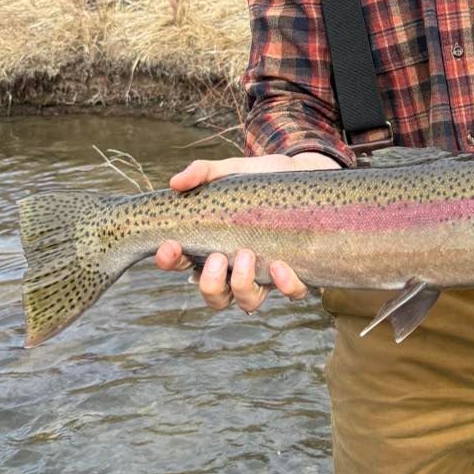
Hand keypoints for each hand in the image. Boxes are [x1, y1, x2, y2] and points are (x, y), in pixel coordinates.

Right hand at [154, 151, 339, 311]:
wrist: (304, 172)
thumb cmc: (260, 178)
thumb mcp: (231, 170)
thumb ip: (203, 173)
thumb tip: (176, 182)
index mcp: (212, 245)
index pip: (180, 263)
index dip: (169, 261)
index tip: (170, 245)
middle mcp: (236, 267)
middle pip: (214, 297)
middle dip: (211, 284)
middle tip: (219, 257)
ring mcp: (266, 273)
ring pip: (248, 303)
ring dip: (243, 286)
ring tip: (247, 254)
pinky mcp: (296, 271)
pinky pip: (292, 293)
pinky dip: (285, 286)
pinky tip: (280, 266)